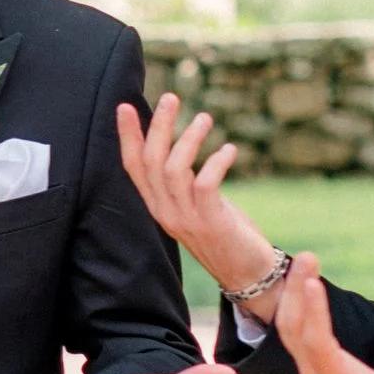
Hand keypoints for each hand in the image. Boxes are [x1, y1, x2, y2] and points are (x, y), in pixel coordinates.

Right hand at [116, 94, 276, 302]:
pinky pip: (205, 185)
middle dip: (157, 127)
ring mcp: (186, 219)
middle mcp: (166, 212)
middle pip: (151, 162)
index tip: (125, 106)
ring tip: (205, 118)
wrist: (248, 275)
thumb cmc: (227, 234)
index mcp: (158, 206)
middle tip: (170, 98)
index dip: (128, 136)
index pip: (133, 167)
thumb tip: (185, 144)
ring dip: (188, 139)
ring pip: (174, 170)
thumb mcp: (199, 205)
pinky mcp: (211, 222)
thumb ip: (187, 181)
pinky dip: (216, 162)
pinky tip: (230, 149)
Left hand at [273, 256, 373, 373]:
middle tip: (308, 256)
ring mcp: (313, 373)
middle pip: (295, 330)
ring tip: (306, 260)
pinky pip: (298, 331)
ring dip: (296, 291)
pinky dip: (301, 303)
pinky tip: (306, 283)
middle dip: (298, 290)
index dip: (314, 314)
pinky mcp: (315, 367)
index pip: (318, 346)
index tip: (313, 284)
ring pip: (292, 328)